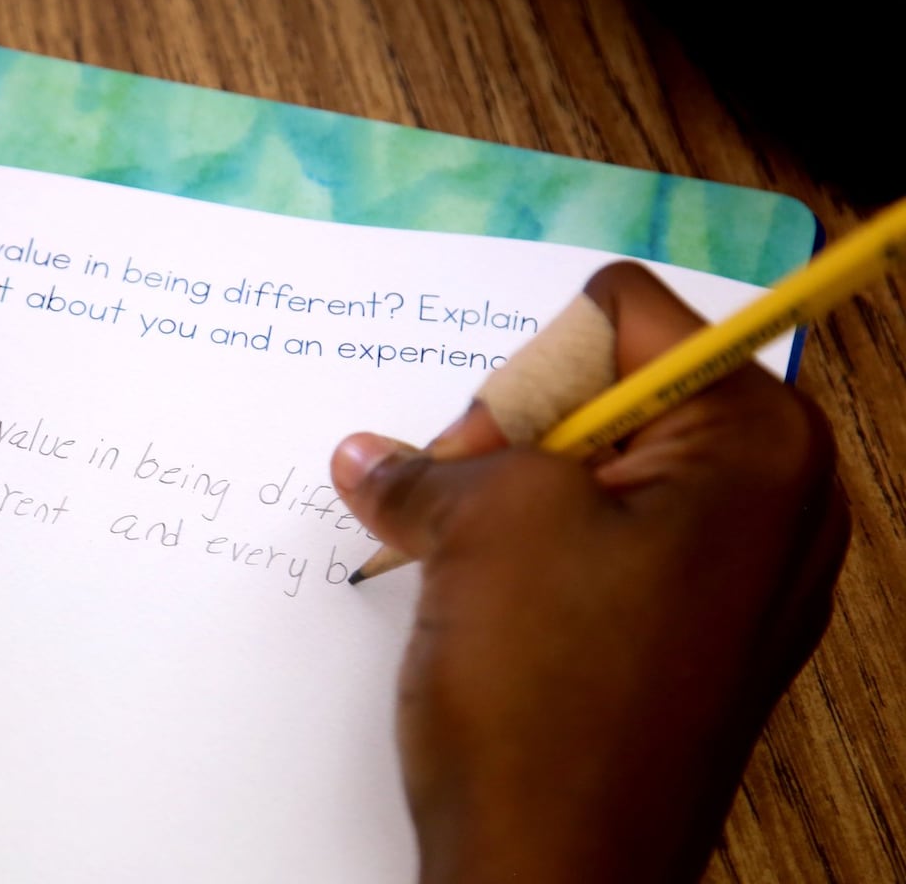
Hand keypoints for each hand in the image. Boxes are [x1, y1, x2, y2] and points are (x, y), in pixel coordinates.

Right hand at [330, 262, 847, 882]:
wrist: (550, 873)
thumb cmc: (545, 687)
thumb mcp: (484, 524)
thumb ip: (433, 457)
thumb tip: (371, 455)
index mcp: (759, 447)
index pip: (632, 316)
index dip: (536, 363)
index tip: (485, 443)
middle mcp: (773, 505)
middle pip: (619, 395)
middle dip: (518, 435)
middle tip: (458, 498)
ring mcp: (733, 582)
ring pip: (598, 477)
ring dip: (509, 499)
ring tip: (459, 559)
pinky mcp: (686, 640)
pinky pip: (606, 551)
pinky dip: (531, 556)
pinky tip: (480, 600)